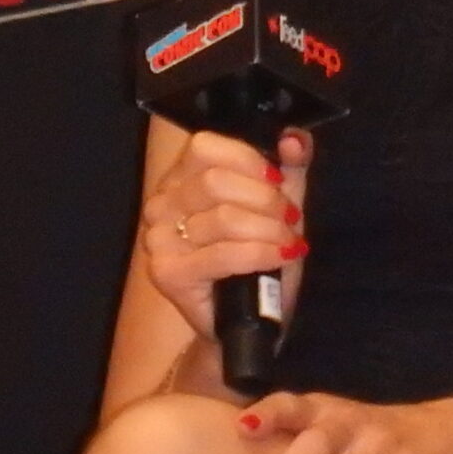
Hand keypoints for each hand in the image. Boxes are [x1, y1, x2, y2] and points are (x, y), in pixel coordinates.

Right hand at [138, 127, 309, 346]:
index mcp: (181, 177)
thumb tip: (294, 138)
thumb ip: (290, 165)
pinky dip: (261, 253)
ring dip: (269, 230)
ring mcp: (158, 241)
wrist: (252, 315)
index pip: (205, 147)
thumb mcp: (281, 202)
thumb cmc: (261, 253)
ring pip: (224, 219)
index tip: (279, 180)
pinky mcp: (168, 274)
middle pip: (215, 182)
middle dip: (265, 200)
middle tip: (290, 219)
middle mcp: (161, 205)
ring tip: (288, 242)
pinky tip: (281, 256)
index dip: (248, 160)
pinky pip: (222, 254)